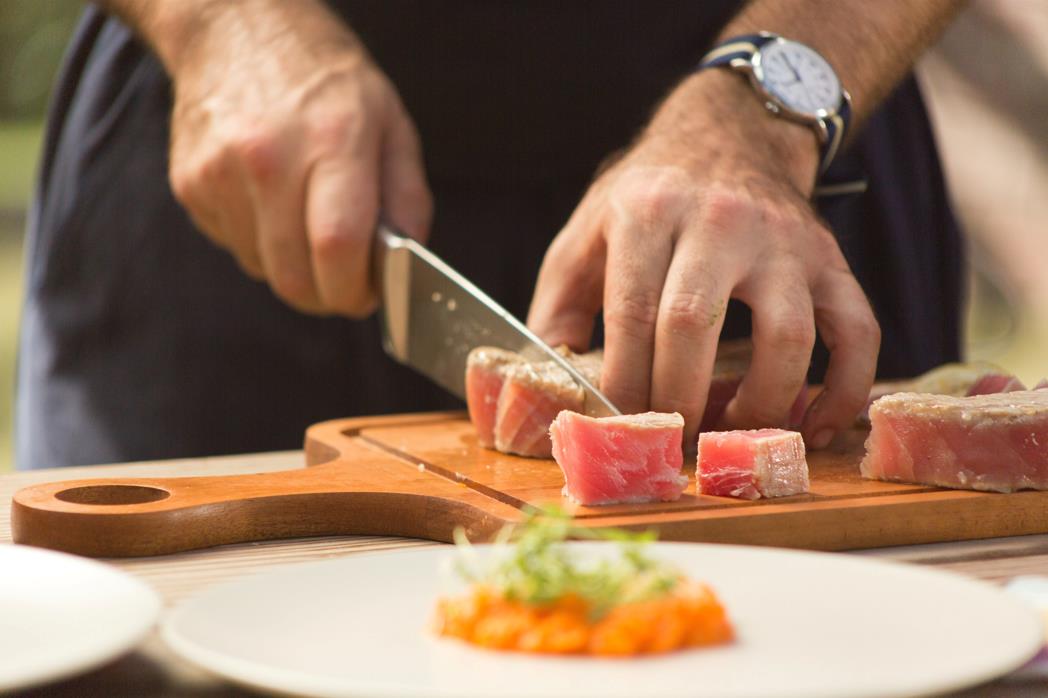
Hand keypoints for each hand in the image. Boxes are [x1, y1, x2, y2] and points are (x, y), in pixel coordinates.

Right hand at [164, 0, 430, 315]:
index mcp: (332, 139)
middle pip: (294, 277)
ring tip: (305, 219)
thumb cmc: (325, 79)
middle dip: (325, 296)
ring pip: (263, 270)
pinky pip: (233, 247)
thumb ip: (407, 199)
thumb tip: (405, 264)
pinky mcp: (189, 185)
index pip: (337, 246)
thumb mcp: (391, 122)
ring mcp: (220, 173)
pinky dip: (260, 243)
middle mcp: (269, 157)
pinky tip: (270, 200)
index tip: (367, 297)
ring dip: (293, 267)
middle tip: (343, 281)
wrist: (235, 26)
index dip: (355, 291)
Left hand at [528, 70, 879, 447]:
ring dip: (761, 403)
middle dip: (677, 400)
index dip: (624, 383)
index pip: (632, 313)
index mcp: (649, 212)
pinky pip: (859, 331)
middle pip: (695, 325)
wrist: (727, 135)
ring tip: (732, 432)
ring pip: (787, 335)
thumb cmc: (648, 197)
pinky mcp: (830, 259)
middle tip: (670, 439)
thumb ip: (559, 305)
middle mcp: (719, 220)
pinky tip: (816, 424)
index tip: (620, 426)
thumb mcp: (587, 231)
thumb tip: (549, 386)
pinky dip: (847, 388)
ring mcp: (784, 240)